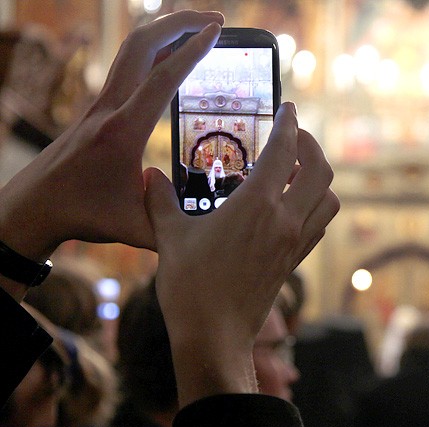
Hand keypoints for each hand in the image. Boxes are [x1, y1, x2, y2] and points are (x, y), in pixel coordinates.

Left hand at [0, 10, 223, 266]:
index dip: (192, 51)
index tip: (217, 30)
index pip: (163, 78)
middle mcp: (110, 108)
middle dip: (180, 23)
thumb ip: (177, 226)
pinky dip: (153, 50)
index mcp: (123, 131)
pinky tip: (171, 57)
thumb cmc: (83, 216)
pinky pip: (128, 66)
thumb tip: (214, 224)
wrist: (36, 207)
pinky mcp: (98, 108)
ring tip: (199, 27)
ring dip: (165, 31)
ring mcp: (101, 104)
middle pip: (142, 45)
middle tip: (216, 18)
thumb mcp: (138, 229)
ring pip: (132, 50)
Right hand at [144, 102, 338, 406]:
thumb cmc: (190, 287)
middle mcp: (285, 221)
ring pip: (329, 200)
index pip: (285, 151)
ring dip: (320, 179)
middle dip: (313, 146)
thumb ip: (161, 201)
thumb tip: (150, 177)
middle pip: (322, 171)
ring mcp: (295, 244)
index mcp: (257, 206)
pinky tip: (293, 206)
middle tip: (295, 136)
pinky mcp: (295, 263)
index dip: (290, 124)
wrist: (214, 337)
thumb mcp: (169, 237)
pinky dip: (316, 207)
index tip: (288, 108)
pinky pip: (319, 225)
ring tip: (297, 171)